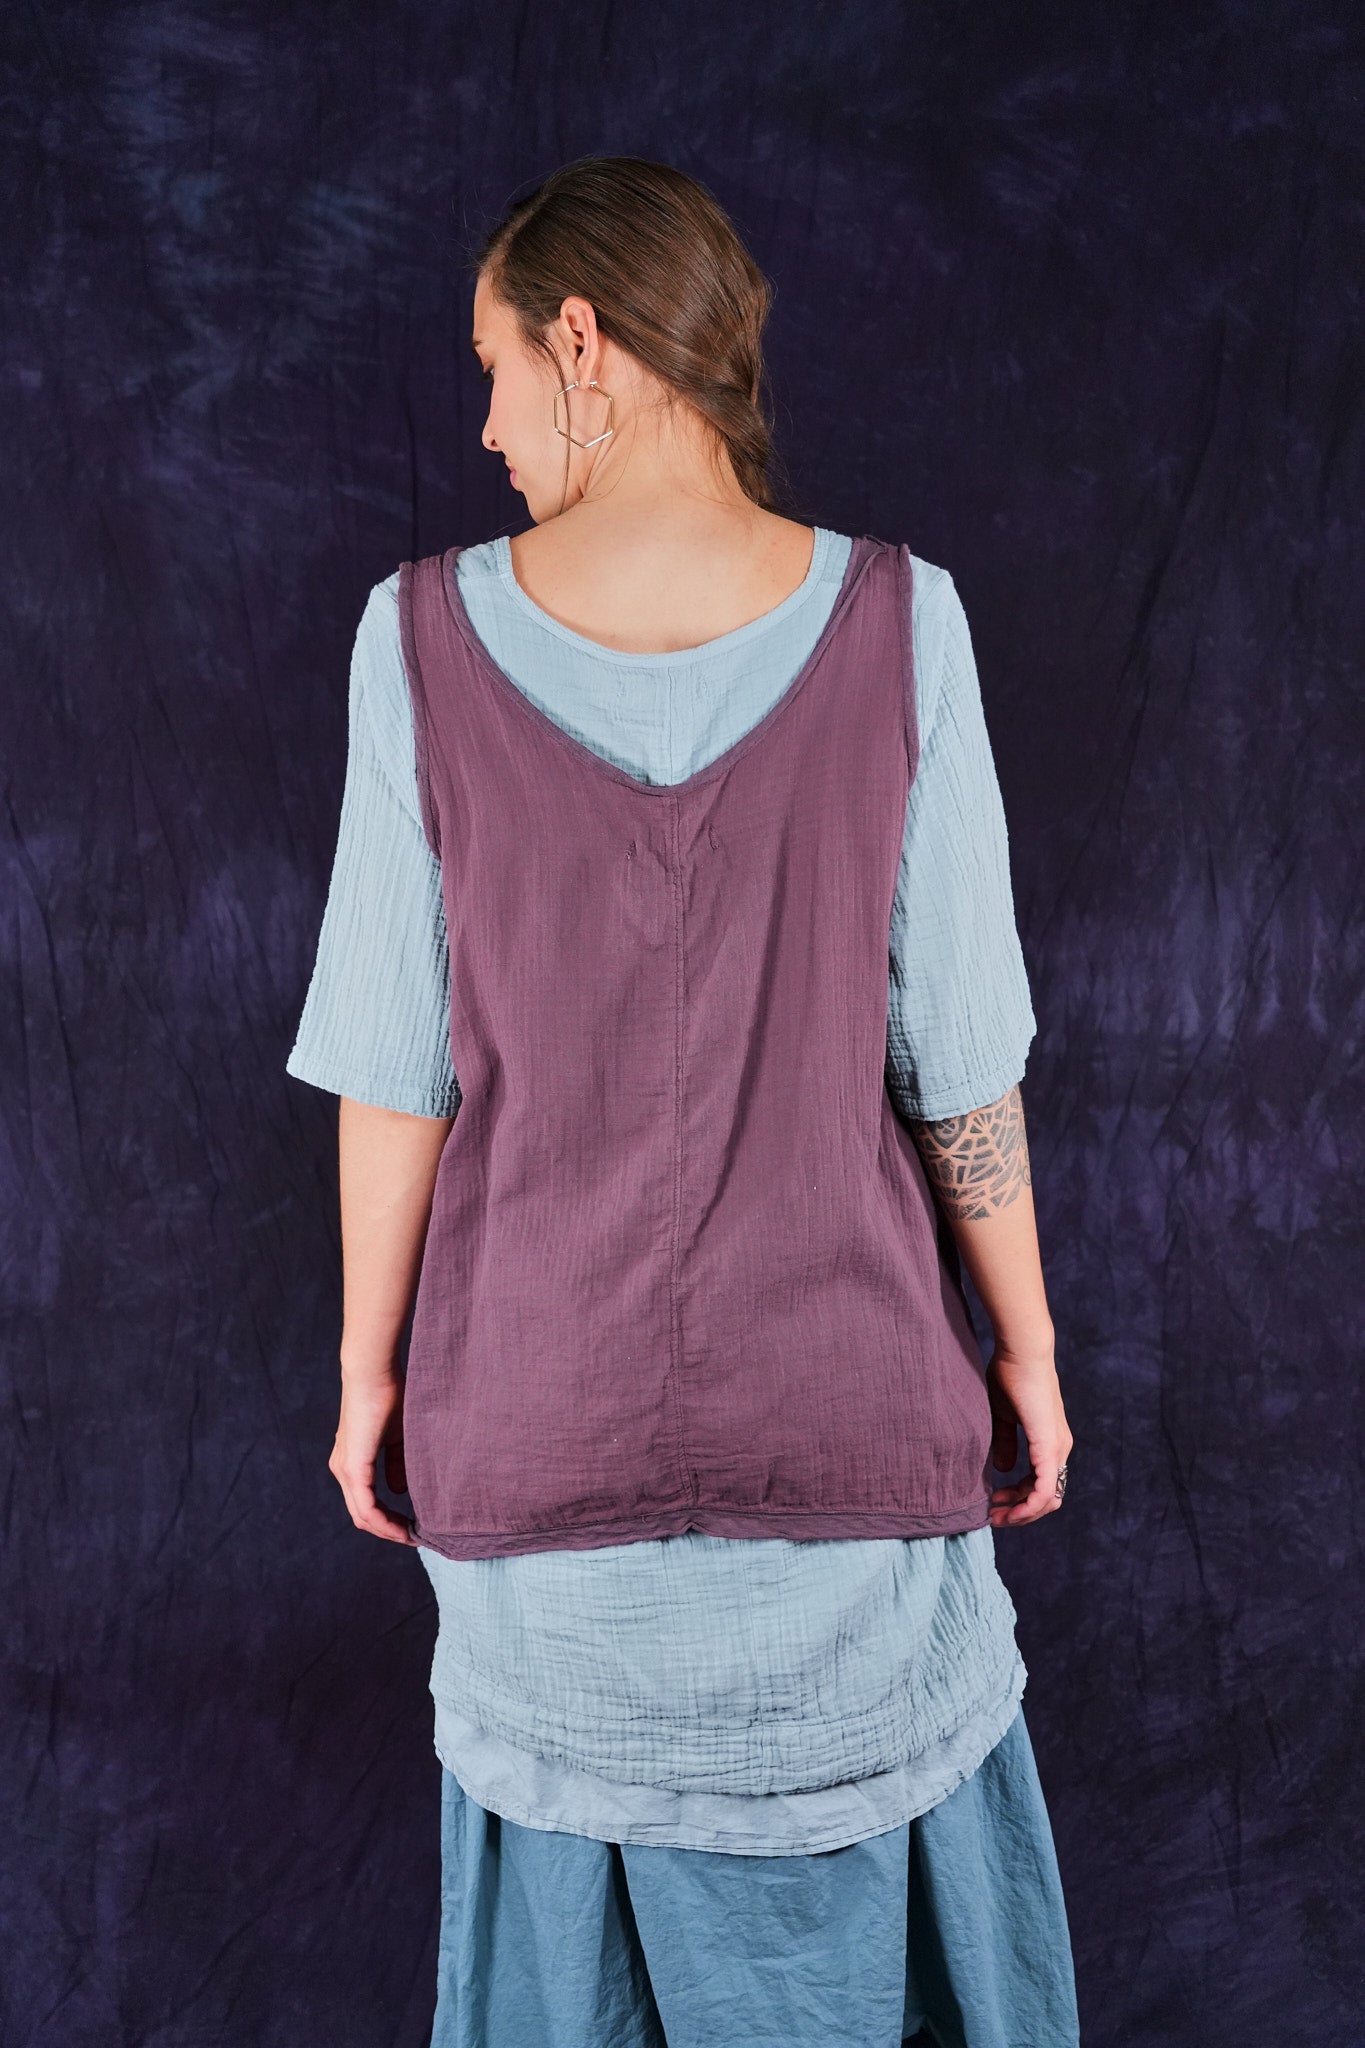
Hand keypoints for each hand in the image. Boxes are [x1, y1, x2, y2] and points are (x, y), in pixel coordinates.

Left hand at [329, 1371, 418, 1544]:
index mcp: (352, 1461)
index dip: (389, 1519)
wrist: (373, 1372)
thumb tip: (399, 1490)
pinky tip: (403, 1528)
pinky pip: (367, 1507)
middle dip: (389, 1530)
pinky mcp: (353, 1468)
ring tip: (412, 1536)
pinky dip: (385, 1522)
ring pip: (363, 1516)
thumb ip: (397, 1464)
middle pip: (362, 1516)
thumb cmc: (389, 1395)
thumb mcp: (398, 1436)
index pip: (366, 1502)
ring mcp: (345, 1470)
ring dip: (388, 1530)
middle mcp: (342, 1470)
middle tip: (415, 1537)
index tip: (413, 1525)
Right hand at [985, 1345, 1072, 1528]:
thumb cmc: (1009, 1376)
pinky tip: (1007, 1508)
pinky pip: (1043, 1490)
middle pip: (1047, 1499)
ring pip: (1048, 1500)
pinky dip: (1027, 1506)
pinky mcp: (1049, 1447)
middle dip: (1019, 1512)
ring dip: (1022, 1513)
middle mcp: (1059, 1450)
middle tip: (992, 1514)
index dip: (1018, 1500)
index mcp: (1050, 1443)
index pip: (1041, 1485)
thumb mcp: (1003, 1416)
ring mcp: (1056, 1449)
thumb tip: (1004, 1470)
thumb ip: (1004, 1443)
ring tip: (995, 1513)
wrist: (1022, 1352)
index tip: (992, 1501)